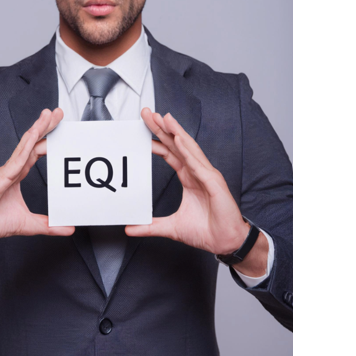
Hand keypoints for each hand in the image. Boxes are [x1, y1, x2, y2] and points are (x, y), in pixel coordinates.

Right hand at [0, 108, 74, 250]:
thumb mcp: (27, 224)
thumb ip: (48, 225)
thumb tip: (69, 228)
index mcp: (16, 175)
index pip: (35, 152)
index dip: (47, 140)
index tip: (60, 130)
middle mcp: (11, 170)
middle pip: (31, 143)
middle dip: (45, 127)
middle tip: (58, 112)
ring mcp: (4, 172)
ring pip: (23, 147)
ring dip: (36, 130)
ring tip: (47, 116)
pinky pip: (14, 161)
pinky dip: (24, 148)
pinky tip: (33, 136)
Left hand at [126, 109, 263, 270]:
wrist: (225, 243)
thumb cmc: (206, 232)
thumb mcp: (171, 227)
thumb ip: (150, 226)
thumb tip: (130, 228)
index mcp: (189, 178)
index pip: (169, 153)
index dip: (157, 141)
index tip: (143, 129)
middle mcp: (197, 172)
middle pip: (176, 145)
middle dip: (162, 128)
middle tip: (147, 113)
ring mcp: (206, 175)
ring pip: (188, 148)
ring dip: (175, 131)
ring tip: (163, 117)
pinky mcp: (214, 182)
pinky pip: (198, 163)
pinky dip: (188, 150)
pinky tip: (178, 138)